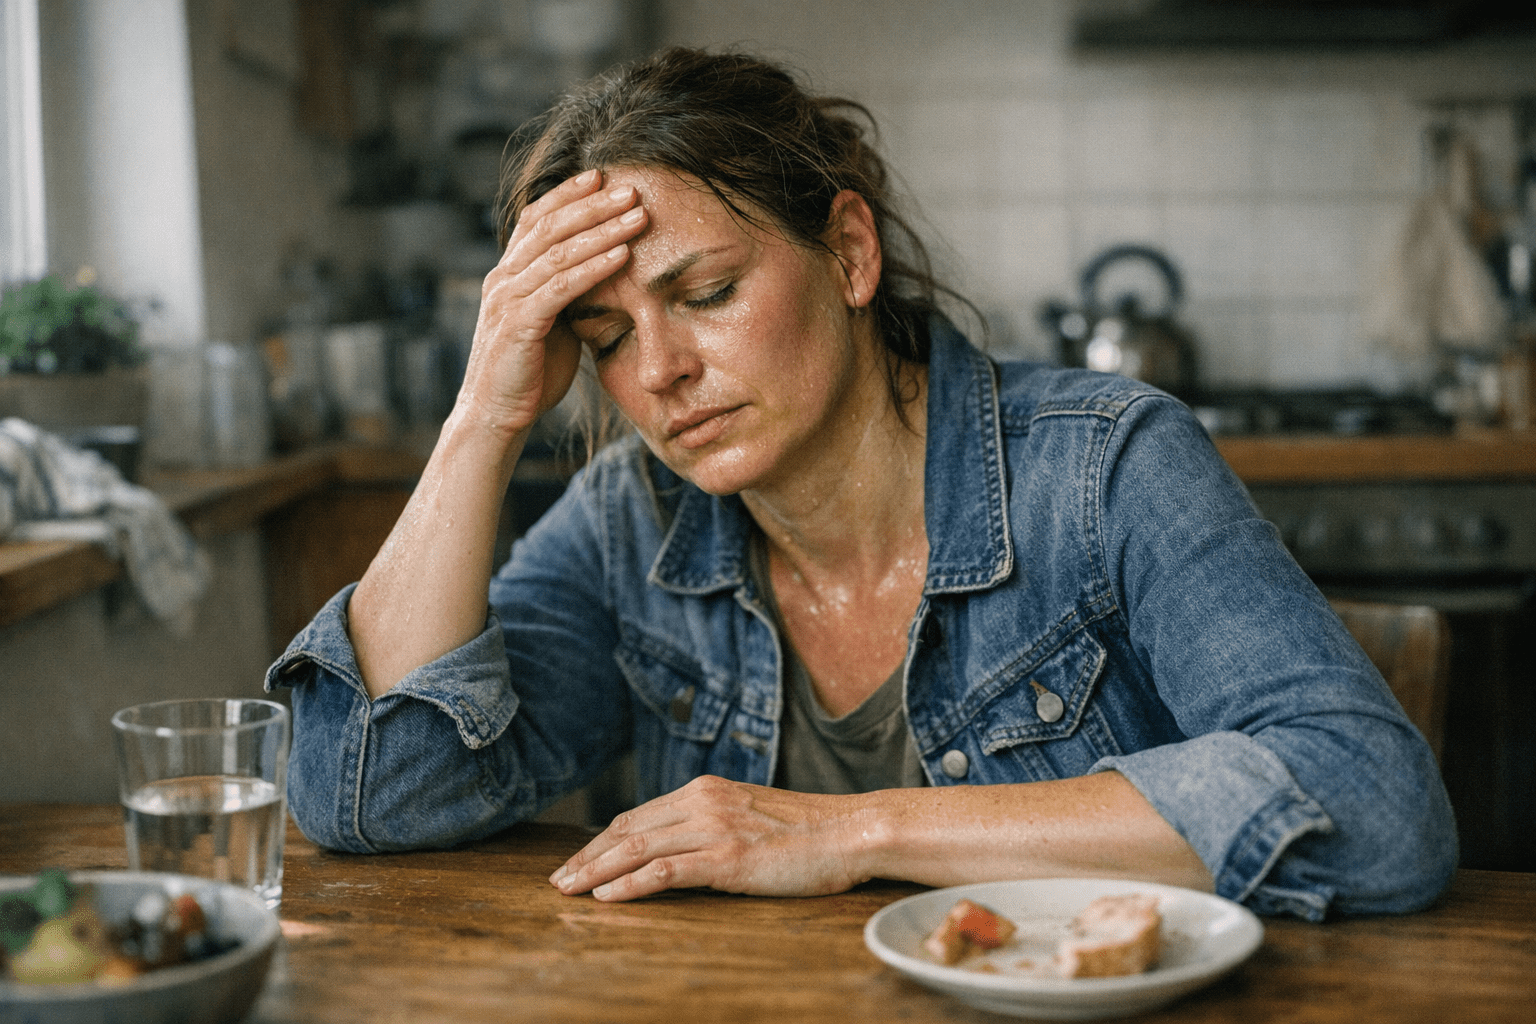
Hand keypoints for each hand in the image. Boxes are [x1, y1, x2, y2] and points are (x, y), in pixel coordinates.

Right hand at [456, 169, 648, 436]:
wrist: (495, 415)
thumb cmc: (529, 372)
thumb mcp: (551, 324)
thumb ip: (566, 295)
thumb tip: (601, 275)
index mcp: (508, 273)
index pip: (536, 218)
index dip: (567, 194)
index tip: (601, 176)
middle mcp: (503, 278)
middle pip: (550, 226)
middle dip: (593, 204)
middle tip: (631, 188)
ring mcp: (508, 299)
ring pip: (559, 252)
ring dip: (602, 231)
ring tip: (637, 216)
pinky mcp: (519, 324)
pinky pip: (561, 287)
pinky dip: (594, 268)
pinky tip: (622, 255)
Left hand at [548, 776, 870, 900]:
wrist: (851, 831)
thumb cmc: (808, 832)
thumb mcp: (750, 817)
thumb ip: (714, 824)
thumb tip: (681, 847)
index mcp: (705, 790)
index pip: (638, 815)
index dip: (601, 841)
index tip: (578, 862)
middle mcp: (703, 802)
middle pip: (627, 830)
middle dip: (587, 857)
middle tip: (558, 880)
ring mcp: (715, 828)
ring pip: (638, 848)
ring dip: (596, 871)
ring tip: (569, 891)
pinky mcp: (728, 858)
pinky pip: (666, 870)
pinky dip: (631, 884)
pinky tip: (608, 897)